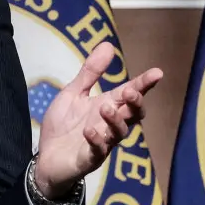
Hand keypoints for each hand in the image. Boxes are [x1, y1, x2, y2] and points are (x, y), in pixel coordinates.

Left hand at [33, 41, 161, 197]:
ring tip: (106, 108)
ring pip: (119, 133)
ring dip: (115, 120)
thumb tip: (108, 45)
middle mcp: (109, 124)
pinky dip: (96, 140)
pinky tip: (89, 130)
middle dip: (135, 103)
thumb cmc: (63, 126)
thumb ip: (90, 73)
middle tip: (129, 91)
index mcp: (107, 106)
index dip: (144, 84)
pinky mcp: (90, 159)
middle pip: (133, 115)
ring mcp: (102, 143)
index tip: (157, 73)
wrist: (46, 158)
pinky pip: (98, 151)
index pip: (130, 94)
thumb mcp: (73, 94)